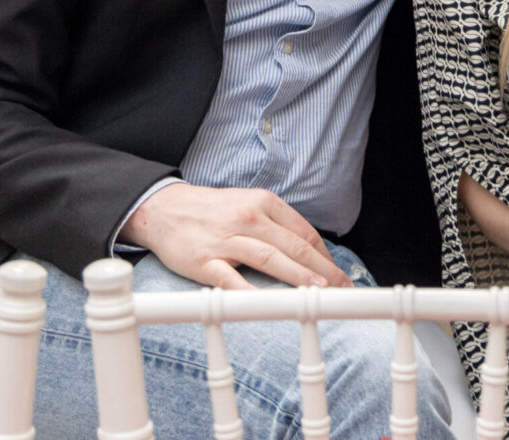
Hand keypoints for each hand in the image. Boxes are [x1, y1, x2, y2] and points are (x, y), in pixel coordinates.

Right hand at [121, 182, 351, 289]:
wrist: (166, 209)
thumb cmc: (215, 211)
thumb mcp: (250, 205)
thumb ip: (277, 225)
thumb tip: (310, 252)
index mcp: (264, 203)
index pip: (304, 233)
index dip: (326, 257)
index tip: (340, 277)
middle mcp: (249, 218)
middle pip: (294, 246)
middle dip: (323, 271)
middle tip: (343, 291)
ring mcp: (227, 239)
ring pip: (269, 258)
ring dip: (298, 277)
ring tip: (319, 293)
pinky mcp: (204, 261)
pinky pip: (231, 280)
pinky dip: (250, 292)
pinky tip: (268, 305)